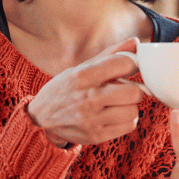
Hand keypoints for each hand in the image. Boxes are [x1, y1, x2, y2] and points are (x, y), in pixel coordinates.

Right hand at [27, 37, 143, 145]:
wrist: (41, 117)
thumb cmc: (65, 88)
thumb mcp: (81, 68)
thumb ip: (110, 55)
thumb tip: (136, 42)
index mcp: (82, 76)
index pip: (123, 64)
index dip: (133, 64)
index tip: (131, 66)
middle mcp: (86, 98)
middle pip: (133, 93)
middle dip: (133, 89)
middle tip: (125, 89)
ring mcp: (91, 120)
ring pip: (133, 111)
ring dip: (129, 106)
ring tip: (117, 104)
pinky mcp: (95, 136)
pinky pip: (129, 126)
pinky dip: (127, 120)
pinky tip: (114, 115)